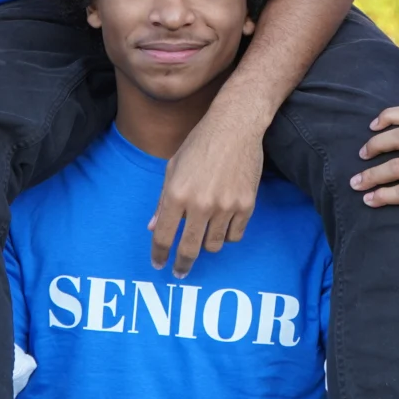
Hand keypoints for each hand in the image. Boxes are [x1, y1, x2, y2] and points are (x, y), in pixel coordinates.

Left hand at [151, 107, 263, 275]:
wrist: (236, 127)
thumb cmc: (200, 144)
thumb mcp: (173, 168)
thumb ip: (162, 201)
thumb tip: (153, 227)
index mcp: (177, 194)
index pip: (164, 236)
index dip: (159, 254)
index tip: (159, 264)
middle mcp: (200, 204)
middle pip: (189, 250)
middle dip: (182, 265)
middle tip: (181, 271)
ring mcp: (225, 207)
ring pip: (214, 245)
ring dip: (206, 244)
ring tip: (204, 235)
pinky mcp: (246, 205)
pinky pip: (235, 235)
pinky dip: (227, 234)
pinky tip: (223, 225)